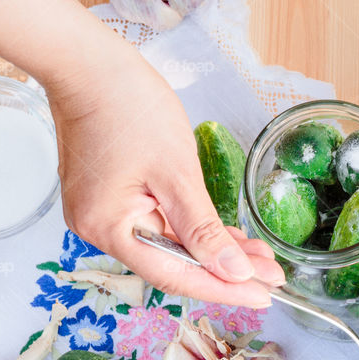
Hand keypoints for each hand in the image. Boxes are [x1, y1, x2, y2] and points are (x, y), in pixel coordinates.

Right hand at [46, 50, 283, 307]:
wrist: (87, 63)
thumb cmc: (128, 107)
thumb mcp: (176, 172)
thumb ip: (203, 229)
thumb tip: (233, 272)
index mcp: (110, 228)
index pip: (176, 276)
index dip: (222, 289)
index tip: (263, 296)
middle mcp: (100, 229)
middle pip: (173, 265)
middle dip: (225, 271)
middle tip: (271, 277)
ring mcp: (104, 213)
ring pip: (169, 246)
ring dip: (214, 252)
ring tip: (259, 258)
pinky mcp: (113, 196)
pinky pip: (159, 225)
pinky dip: (193, 232)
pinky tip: (227, 238)